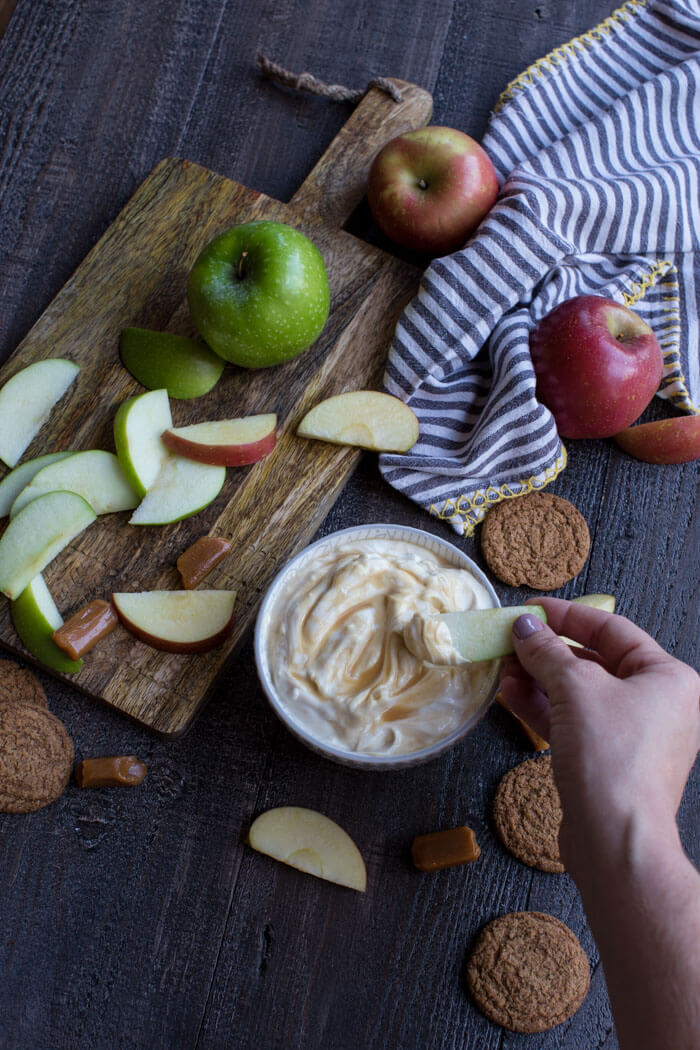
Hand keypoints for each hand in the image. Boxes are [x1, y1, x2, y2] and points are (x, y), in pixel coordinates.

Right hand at [498, 598, 699, 873]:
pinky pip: (572, 722)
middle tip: (510, 641)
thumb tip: (525, 627)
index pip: (613, 630)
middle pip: (594, 662)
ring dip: (538, 679)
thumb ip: (547, 652)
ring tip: (503, 667)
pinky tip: (511, 694)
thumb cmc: (612, 760)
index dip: (568, 617)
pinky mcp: (606, 761)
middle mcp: (656, 704)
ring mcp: (631, 735)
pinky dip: (543, 707)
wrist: (615, 841)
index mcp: (667, 678)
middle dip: (547, 652)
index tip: (532, 611)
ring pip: (578, 694)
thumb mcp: (575, 688)